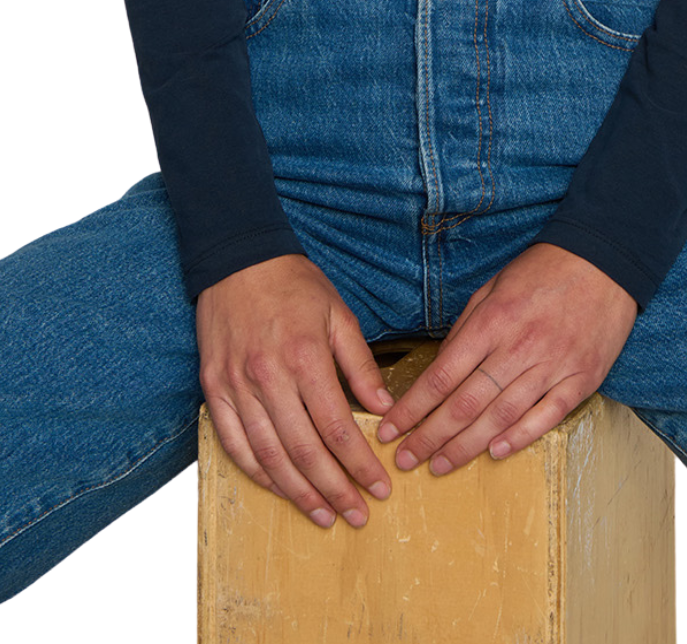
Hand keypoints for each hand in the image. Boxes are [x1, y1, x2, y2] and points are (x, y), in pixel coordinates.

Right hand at [196, 252, 395, 529]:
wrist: (238, 260)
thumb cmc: (294, 285)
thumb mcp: (339, 314)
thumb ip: (361, 365)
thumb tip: (384, 410)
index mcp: (304, 356)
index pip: (336, 427)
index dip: (358, 464)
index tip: (378, 487)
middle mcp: (267, 376)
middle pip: (303, 450)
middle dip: (333, 489)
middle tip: (355, 514)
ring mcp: (236, 385)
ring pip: (268, 455)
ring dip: (297, 492)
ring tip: (322, 514)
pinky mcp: (213, 388)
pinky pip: (234, 443)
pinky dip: (257, 472)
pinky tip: (279, 487)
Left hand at [374, 243, 638, 475]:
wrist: (603, 262)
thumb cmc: (542, 272)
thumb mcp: (493, 287)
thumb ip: (467, 328)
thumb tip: (441, 369)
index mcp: (492, 321)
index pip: (442, 375)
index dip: (413, 407)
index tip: (390, 428)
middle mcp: (519, 347)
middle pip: (466, 403)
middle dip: (430, 436)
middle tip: (406, 460)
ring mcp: (552, 366)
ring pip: (502, 416)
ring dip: (466, 445)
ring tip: (439, 465)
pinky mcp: (580, 379)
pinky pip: (547, 416)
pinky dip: (521, 437)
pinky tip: (496, 452)